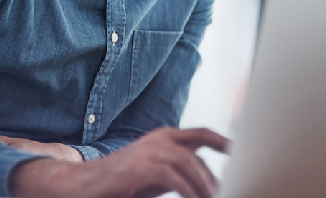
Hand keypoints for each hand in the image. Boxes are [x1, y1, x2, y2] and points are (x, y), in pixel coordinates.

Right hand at [8, 127, 228, 197]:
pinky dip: (189, 191)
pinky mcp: (143, 166)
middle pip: (199, 153)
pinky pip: (176, 178)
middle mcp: (159, 138)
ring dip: (205, 186)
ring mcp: (151, 149)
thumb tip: (208, 183)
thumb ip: (180, 172)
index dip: (223, 141)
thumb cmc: (122, 183)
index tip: (241, 152)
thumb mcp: (156, 175)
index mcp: (164, 136)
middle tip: (225, 192)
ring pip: (191, 165)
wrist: (84, 185)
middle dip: (215, 176)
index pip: (201, 134)